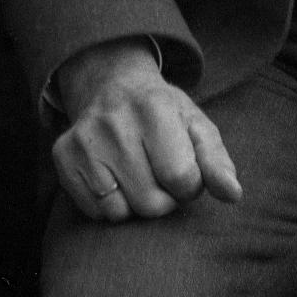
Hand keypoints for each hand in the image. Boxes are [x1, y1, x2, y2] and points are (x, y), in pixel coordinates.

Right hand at [49, 39, 242, 220]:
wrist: (111, 84)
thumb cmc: (164, 114)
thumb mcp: (196, 127)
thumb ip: (217, 162)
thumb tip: (233, 195)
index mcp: (154, 108)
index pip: (182, 180)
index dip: (189, 184)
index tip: (182, 167)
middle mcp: (113, 121)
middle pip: (151, 203)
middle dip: (163, 198)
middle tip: (158, 172)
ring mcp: (83, 139)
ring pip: (120, 212)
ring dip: (135, 203)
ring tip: (136, 173)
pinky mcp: (62, 155)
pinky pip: (94, 211)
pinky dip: (109, 204)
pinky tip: (112, 177)